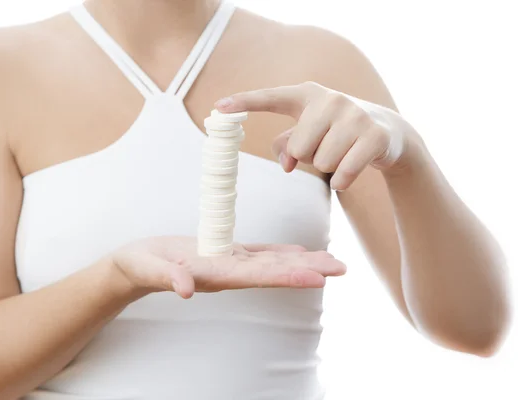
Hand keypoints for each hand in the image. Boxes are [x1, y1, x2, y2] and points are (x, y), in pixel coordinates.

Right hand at [111, 236, 345, 298]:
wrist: (135, 266)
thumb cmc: (140, 266)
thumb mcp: (148, 268)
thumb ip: (166, 278)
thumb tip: (186, 290)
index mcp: (215, 274)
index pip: (258, 277)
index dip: (288, 276)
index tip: (317, 279)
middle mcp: (228, 271)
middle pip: (274, 270)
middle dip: (307, 269)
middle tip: (341, 267)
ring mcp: (228, 263)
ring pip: (271, 261)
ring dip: (301, 260)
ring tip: (330, 260)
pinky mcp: (224, 253)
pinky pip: (258, 252)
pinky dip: (280, 251)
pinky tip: (298, 250)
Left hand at [215, 82, 421, 190]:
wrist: (387, 131)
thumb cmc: (335, 132)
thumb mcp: (308, 133)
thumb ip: (287, 145)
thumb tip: (288, 163)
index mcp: (307, 95)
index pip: (271, 98)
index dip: (244, 103)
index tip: (218, 109)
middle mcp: (330, 99)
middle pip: (299, 148)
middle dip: (308, 157)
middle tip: (324, 148)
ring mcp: (354, 115)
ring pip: (320, 162)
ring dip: (327, 168)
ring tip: (341, 154)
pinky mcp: (374, 136)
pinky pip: (342, 174)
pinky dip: (342, 181)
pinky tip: (350, 172)